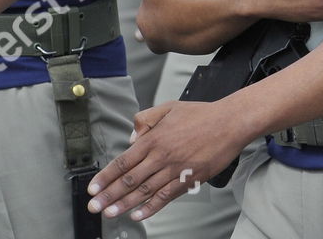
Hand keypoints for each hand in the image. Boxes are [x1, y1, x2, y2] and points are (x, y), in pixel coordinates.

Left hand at [87, 101, 250, 222]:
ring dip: (125, 204)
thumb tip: (131, 138)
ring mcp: (175, 169)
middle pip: (129, 179)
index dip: (106, 176)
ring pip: (144, 191)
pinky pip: (166, 197)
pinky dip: (151, 208)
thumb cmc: (201, 114)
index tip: (93, 188)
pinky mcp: (189, 179)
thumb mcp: (168, 108)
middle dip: (109, 195)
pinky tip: (139, 215)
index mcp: (153, 138)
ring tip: (111, 213)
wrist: (229, 122)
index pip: (123, 161)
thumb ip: (146, 120)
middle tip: (94, 207)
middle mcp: (161, 155)